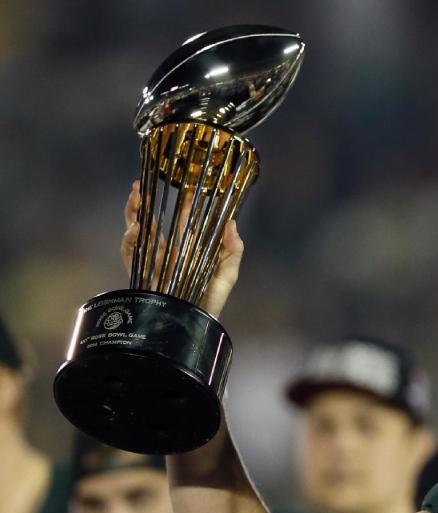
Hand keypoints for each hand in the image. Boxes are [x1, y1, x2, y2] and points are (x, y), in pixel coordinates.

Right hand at [121, 180, 243, 318]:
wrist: (194, 327)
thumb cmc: (211, 303)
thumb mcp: (227, 276)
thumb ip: (232, 251)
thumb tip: (232, 224)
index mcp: (188, 251)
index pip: (183, 222)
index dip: (182, 205)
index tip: (186, 186)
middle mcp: (168, 253)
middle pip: (155, 221)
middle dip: (148, 202)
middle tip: (145, 184)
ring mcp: (152, 262)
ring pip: (137, 232)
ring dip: (133, 213)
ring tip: (135, 197)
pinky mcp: (141, 274)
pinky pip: (129, 254)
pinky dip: (129, 240)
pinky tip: (135, 229)